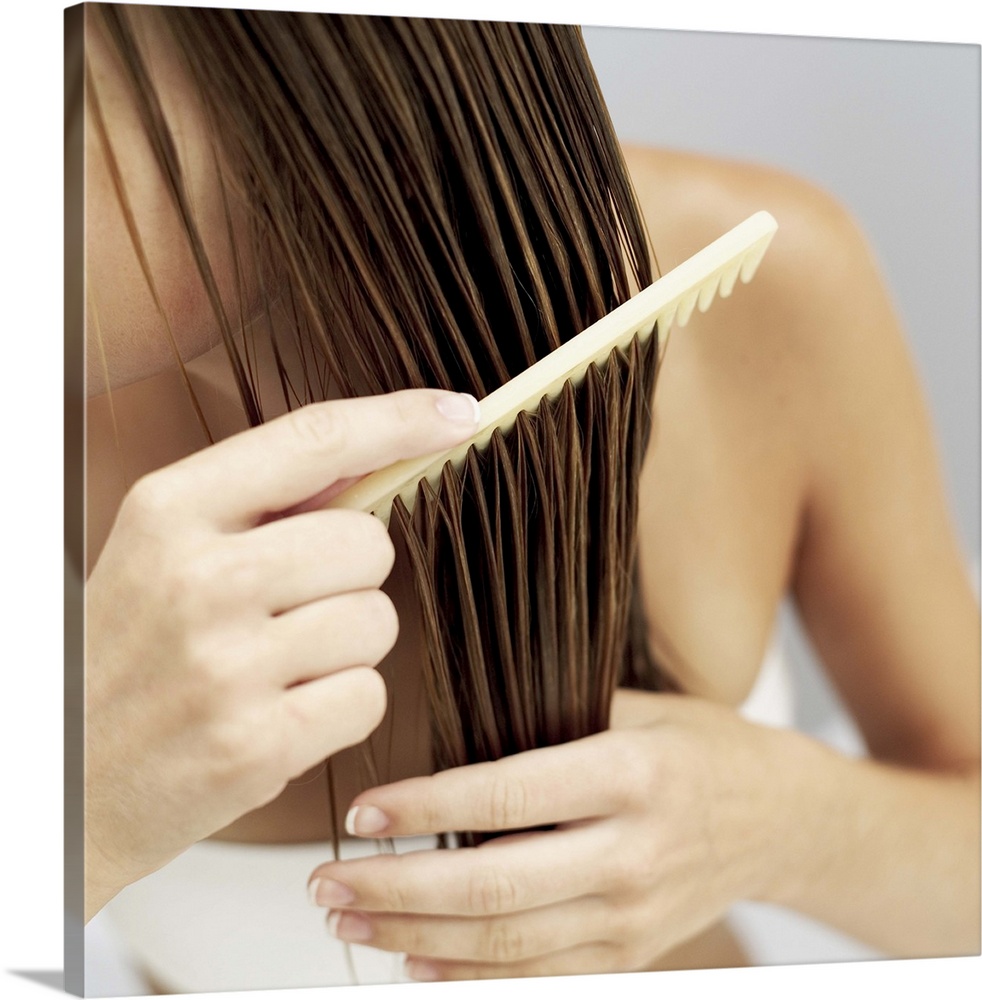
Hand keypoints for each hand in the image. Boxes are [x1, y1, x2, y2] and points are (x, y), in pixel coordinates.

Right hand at [84, 389, 479, 918]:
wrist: (64, 780)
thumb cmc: (127, 653)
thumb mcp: (164, 550)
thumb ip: (263, 502)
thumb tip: (377, 455)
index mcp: (171, 511)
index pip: (314, 439)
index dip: (400, 420)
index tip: (457, 412)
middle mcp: (199, 579)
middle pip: (367, 543)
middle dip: (351, 575)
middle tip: (292, 606)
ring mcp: (227, 667)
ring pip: (377, 622)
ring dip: (346, 646)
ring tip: (276, 666)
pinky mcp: (256, 746)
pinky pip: (369, 696)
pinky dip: (341, 706)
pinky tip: (281, 713)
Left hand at [308, 692, 787, 979]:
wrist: (784, 819)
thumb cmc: (704, 749)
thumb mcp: (641, 709)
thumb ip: (554, 722)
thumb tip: (456, 740)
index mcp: (628, 776)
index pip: (506, 797)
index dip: (426, 808)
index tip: (365, 812)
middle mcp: (629, 855)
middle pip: (493, 887)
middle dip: (397, 889)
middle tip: (327, 882)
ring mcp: (632, 918)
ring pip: (505, 945)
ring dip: (414, 938)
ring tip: (349, 921)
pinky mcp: (630, 956)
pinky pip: (538, 979)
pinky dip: (468, 979)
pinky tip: (413, 965)